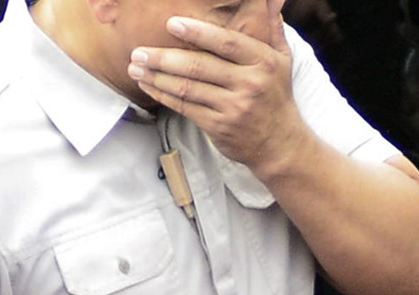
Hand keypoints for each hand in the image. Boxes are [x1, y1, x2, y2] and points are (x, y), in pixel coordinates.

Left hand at [135, 0, 308, 176]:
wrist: (282, 145)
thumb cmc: (275, 96)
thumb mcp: (282, 61)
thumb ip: (272, 28)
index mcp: (264, 63)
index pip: (228, 43)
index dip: (198, 32)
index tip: (171, 24)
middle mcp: (251, 84)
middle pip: (199, 66)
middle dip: (163, 58)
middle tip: (139, 52)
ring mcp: (235, 107)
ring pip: (187, 87)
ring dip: (156, 77)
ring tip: (135, 67)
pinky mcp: (221, 126)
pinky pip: (185, 107)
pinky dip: (163, 95)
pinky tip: (148, 85)